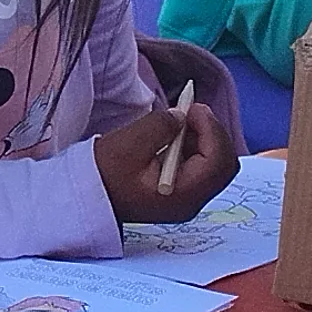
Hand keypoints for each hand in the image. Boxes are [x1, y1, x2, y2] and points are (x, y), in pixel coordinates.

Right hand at [93, 100, 234, 223]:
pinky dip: (194, 146)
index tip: (192, 109)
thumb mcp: (129, 144)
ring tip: (178, 122)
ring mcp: (188, 199)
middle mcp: (191, 202)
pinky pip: (201, 166)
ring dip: (203, 138)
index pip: (217, 162)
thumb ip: (161, 126)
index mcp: (182, 196)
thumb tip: (182, 117)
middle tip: (190, 112)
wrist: (87, 197)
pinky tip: (173, 136)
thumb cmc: (104, 174)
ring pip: (216, 164)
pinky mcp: (181, 192)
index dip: (211, 130)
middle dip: (212, 133)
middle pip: (225, 165)